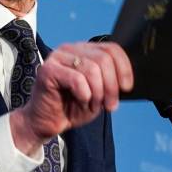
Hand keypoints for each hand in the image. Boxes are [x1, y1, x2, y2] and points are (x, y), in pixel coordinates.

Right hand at [10, 42, 132, 154]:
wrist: (46, 123)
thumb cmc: (71, 107)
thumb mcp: (99, 94)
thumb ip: (110, 82)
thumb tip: (125, 80)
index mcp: (84, 51)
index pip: (111, 48)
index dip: (124, 68)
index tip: (126, 88)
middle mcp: (70, 49)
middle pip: (104, 59)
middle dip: (111, 86)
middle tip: (110, 105)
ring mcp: (57, 57)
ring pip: (92, 69)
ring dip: (97, 93)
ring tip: (92, 105)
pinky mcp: (47, 70)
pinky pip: (76, 79)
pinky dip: (84, 94)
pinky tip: (80, 101)